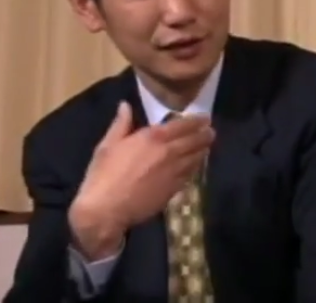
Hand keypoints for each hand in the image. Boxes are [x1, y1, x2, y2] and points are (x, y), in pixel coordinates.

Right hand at [69, 101, 213, 258]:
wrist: (107, 209)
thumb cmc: (104, 174)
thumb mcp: (108, 145)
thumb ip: (121, 124)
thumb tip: (125, 105)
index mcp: (154, 137)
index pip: (183, 125)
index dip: (197, 121)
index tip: (205, 119)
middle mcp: (169, 152)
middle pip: (194, 141)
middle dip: (205, 135)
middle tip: (211, 132)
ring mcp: (174, 172)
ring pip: (195, 158)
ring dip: (203, 150)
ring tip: (207, 146)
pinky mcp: (174, 190)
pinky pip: (190, 175)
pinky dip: (195, 168)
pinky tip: (195, 166)